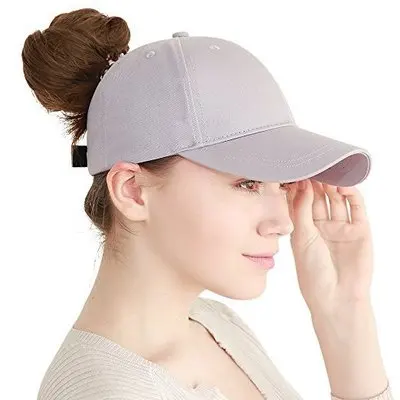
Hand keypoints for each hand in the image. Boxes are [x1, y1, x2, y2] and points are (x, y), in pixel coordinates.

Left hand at [285, 178, 373, 315]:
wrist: (337, 297)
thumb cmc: (313, 272)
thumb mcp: (301, 237)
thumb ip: (302, 210)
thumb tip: (303, 185)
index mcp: (304, 229)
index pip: (301, 202)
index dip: (299, 187)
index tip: (296, 171)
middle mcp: (322, 226)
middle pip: (319, 198)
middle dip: (316, 183)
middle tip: (314, 166)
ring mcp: (341, 227)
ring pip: (337, 200)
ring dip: (333, 186)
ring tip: (328, 173)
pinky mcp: (360, 230)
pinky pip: (356, 208)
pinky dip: (351, 196)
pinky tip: (344, 186)